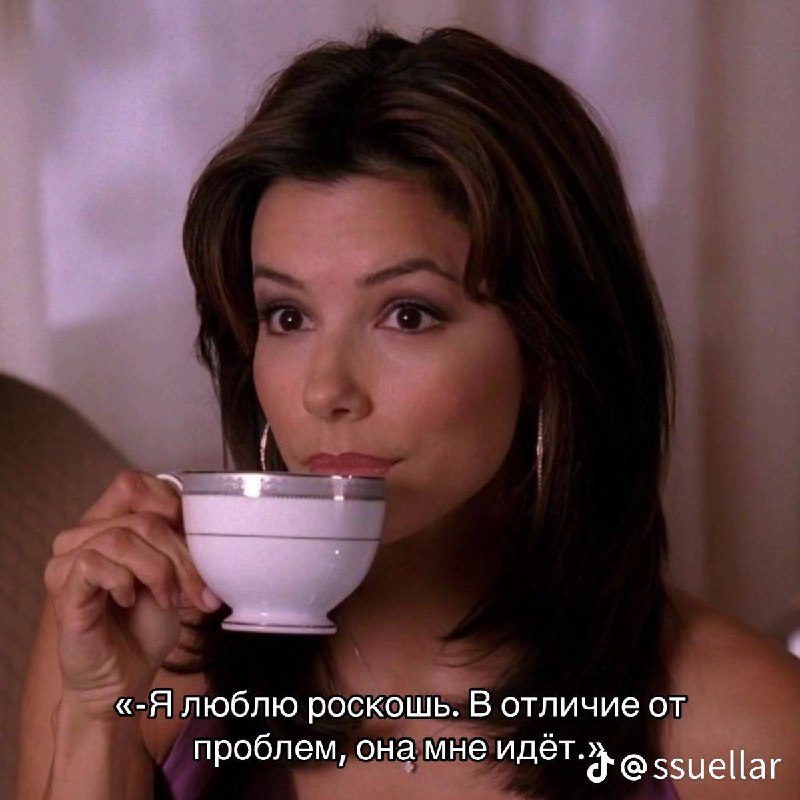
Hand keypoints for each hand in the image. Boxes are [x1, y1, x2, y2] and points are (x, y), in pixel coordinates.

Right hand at [44, 470, 220, 715]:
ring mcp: (68, 559)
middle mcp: (84, 534)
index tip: (197, 541)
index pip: (134, 484)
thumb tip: (211, 529)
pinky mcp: (63, 587)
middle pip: (142, 518)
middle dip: (180, 556)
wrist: (125, 676)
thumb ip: (183, 544)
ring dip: (158, 571)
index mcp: (111, 522)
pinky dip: (124, 581)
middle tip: (197, 591)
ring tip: (168, 600)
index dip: (169, 505)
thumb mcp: (176, 575)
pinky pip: (94, 563)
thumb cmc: (146, 624)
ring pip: (121, 537)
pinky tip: (129, 601)